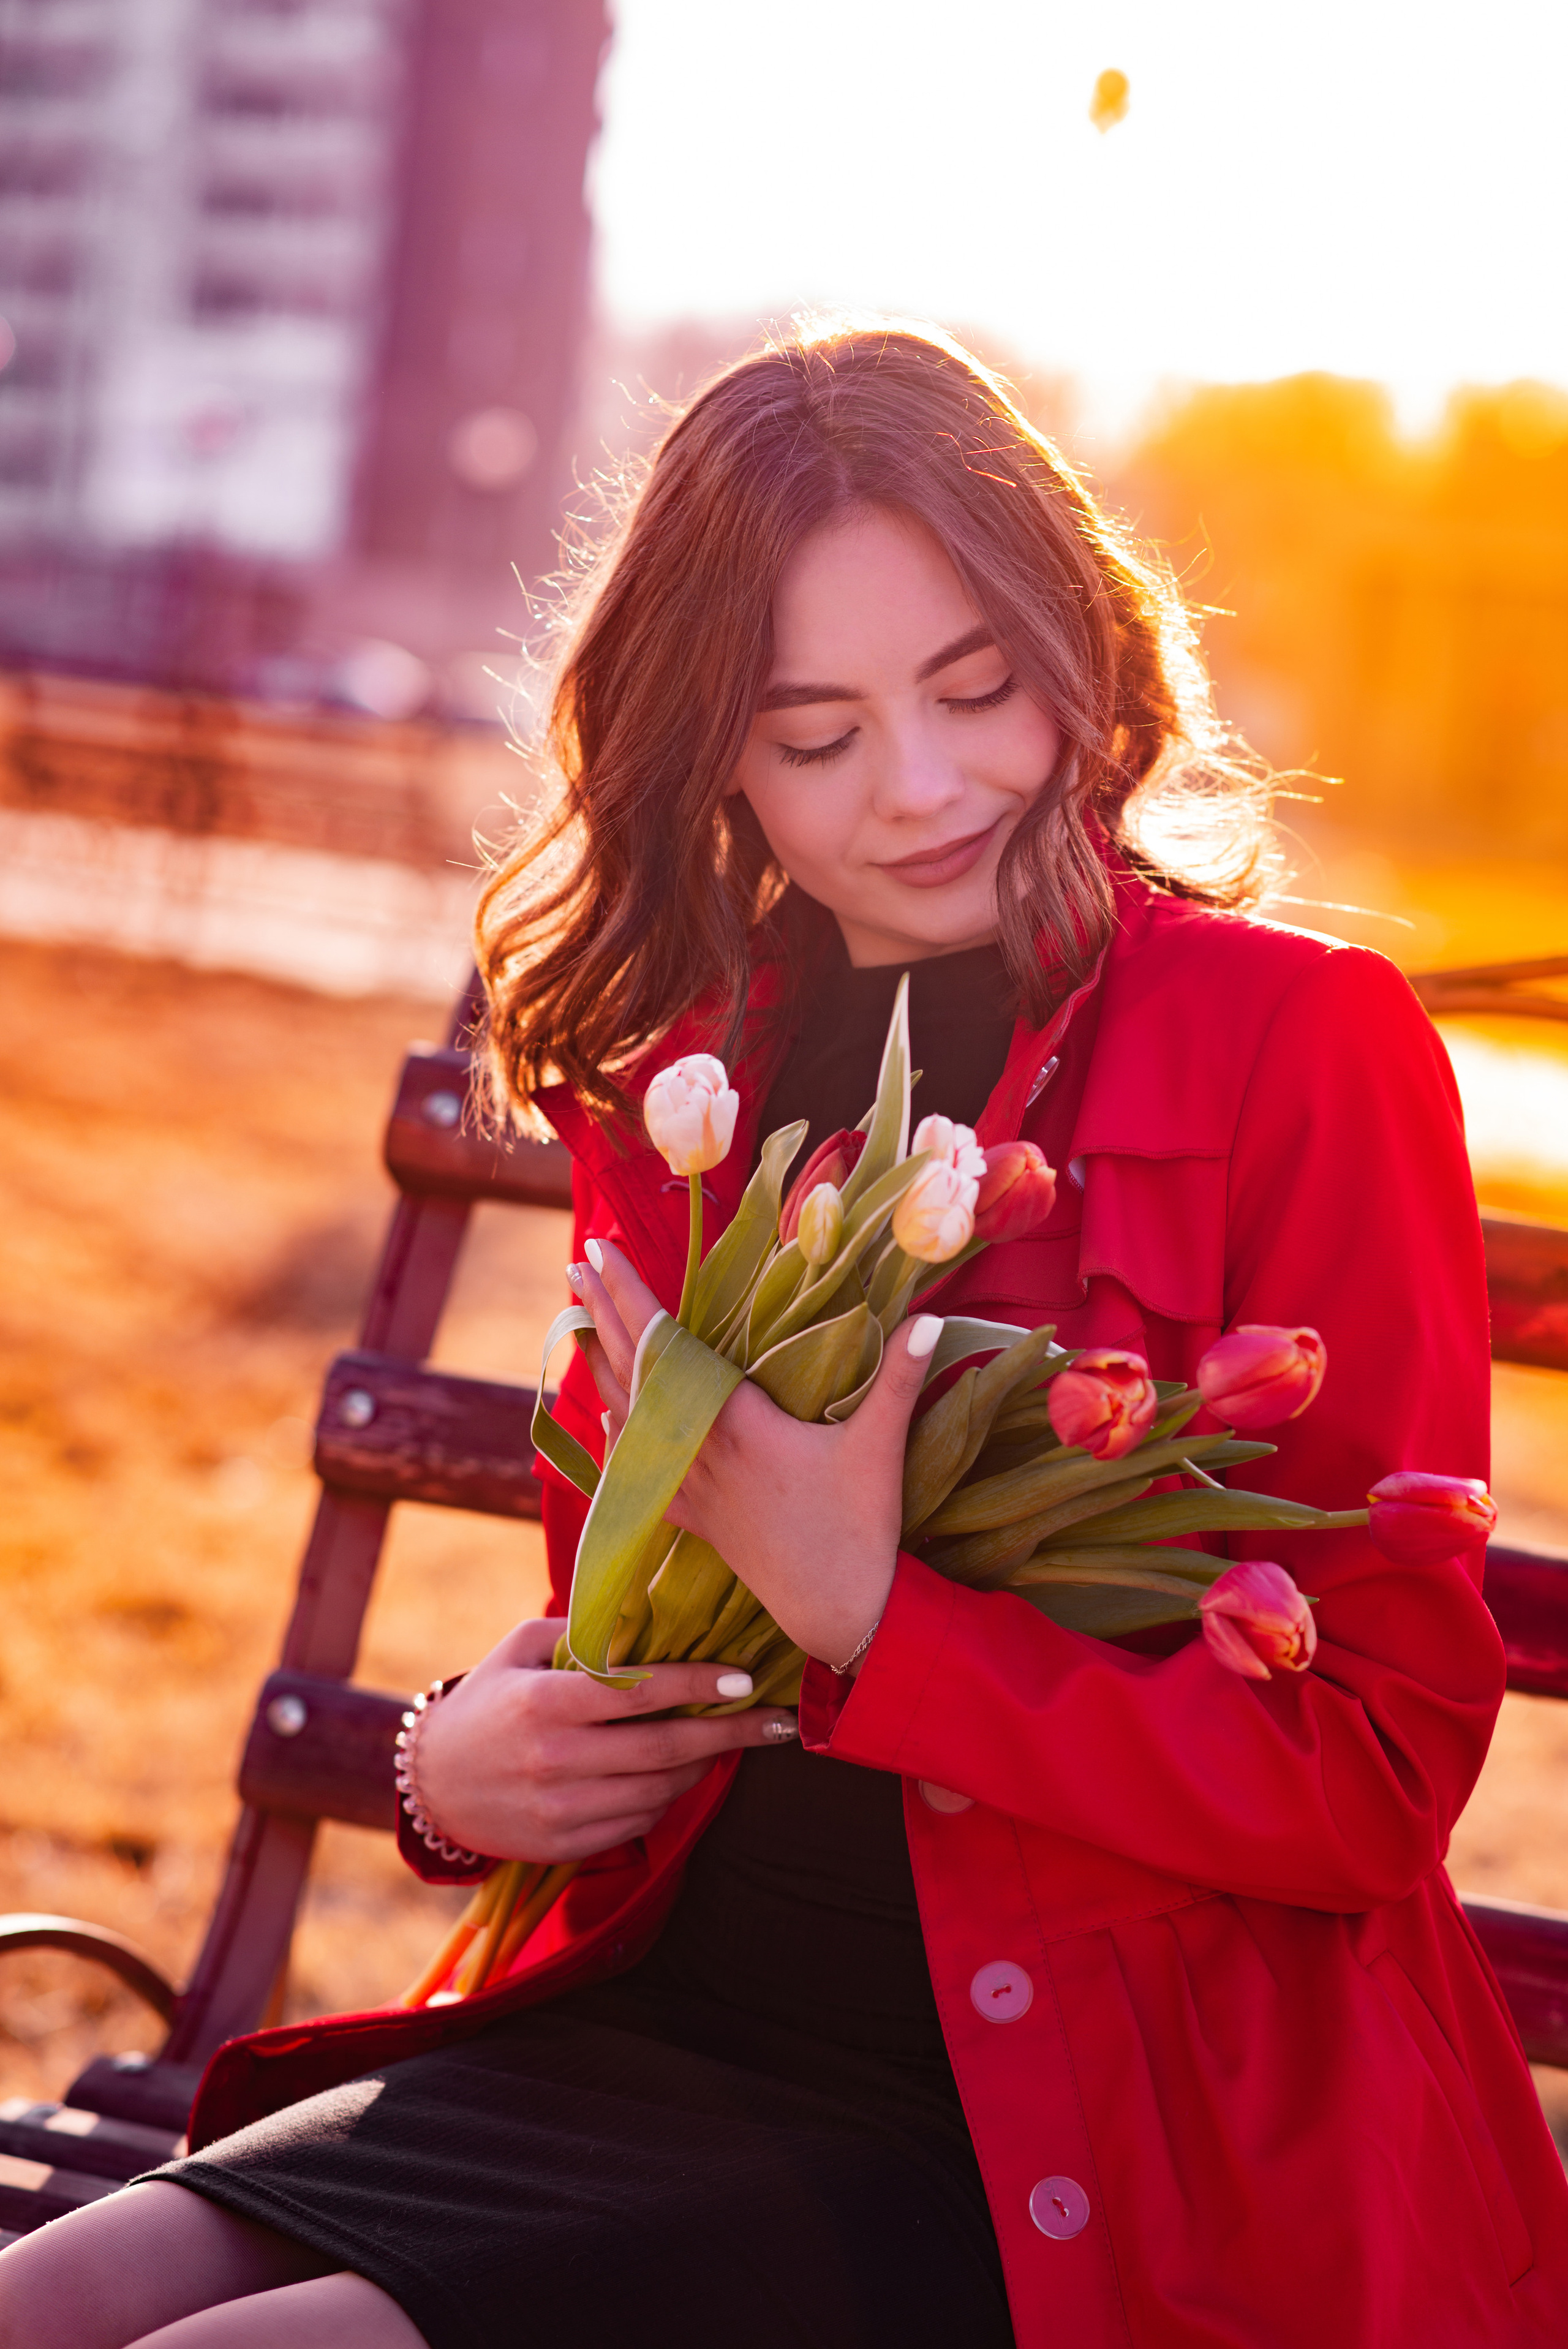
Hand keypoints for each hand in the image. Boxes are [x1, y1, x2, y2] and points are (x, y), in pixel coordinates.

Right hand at [415, 1615, 797, 1862]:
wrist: (433, 1785)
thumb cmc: (487, 1700)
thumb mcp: (522, 1648)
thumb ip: (584, 1630)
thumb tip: (653, 1619)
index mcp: (546, 1702)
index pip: (640, 1692)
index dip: (698, 1683)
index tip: (744, 1678)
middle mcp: (556, 1759)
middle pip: (665, 1747)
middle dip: (731, 1733)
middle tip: (777, 1720)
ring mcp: (562, 1808)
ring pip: (660, 1789)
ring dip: (705, 1764)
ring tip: (732, 1741)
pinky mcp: (567, 1845)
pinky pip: (640, 1821)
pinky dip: (670, 1795)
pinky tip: (684, 1772)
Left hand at [571, 1241, 934, 1670]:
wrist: (839, 1612)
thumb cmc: (860, 1528)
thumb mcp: (881, 1447)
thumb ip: (900, 1378)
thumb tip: (931, 1317)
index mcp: (734, 1422)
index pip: (667, 1342)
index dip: (630, 1293)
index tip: (599, 1251)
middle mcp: (698, 1449)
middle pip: (634, 1367)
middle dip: (602, 1312)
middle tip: (575, 1264)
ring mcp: (690, 1486)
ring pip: (627, 1413)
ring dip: (602, 1364)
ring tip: (581, 1324)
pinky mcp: (695, 1518)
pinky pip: (639, 1469)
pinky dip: (619, 1435)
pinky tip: (606, 1418)